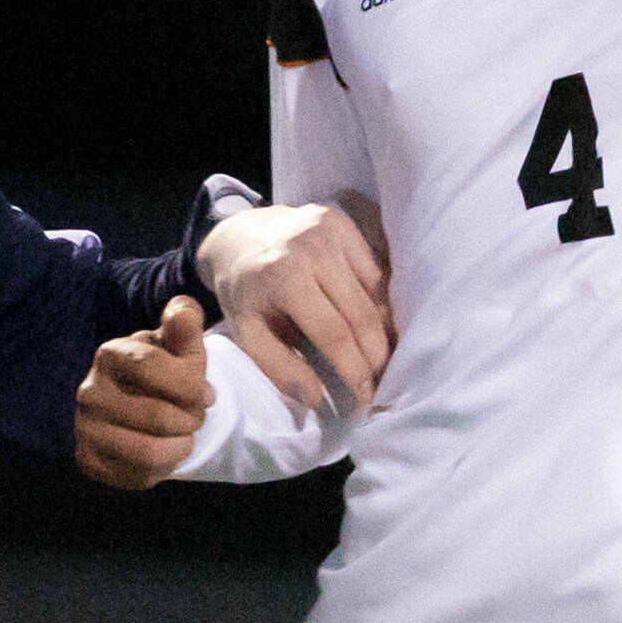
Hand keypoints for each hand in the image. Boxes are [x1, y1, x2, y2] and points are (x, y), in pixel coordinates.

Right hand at [75, 295, 211, 489]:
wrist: (138, 403)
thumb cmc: (164, 370)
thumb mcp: (177, 344)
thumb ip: (185, 322)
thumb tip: (182, 314)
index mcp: (110, 354)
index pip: (153, 368)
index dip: (190, 386)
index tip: (205, 393)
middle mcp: (89, 390)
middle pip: (157, 417)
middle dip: (190, 421)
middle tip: (194, 418)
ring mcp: (85, 428)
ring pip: (149, 452)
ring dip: (179, 448)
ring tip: (181, 436)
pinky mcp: (88, 460)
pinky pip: (137, 477)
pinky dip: (161, 469)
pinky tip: (161, 453)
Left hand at [196, 196, 391, 410]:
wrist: (239, 236)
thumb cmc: (243, 291)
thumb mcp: (247, 334)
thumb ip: (280, 369)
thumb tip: (319, 400)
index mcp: (284, 276)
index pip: (334, 333)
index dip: (353, 370)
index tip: (363, 399)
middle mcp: (312, 247)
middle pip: (361, 315)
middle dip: (374, 358)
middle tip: (376, 386)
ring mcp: (331, 230)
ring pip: (375, 293)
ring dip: (382, 332)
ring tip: (378, 361)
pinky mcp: (343, 222)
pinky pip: (374, 271)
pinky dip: (378, 303)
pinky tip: (373, 327)